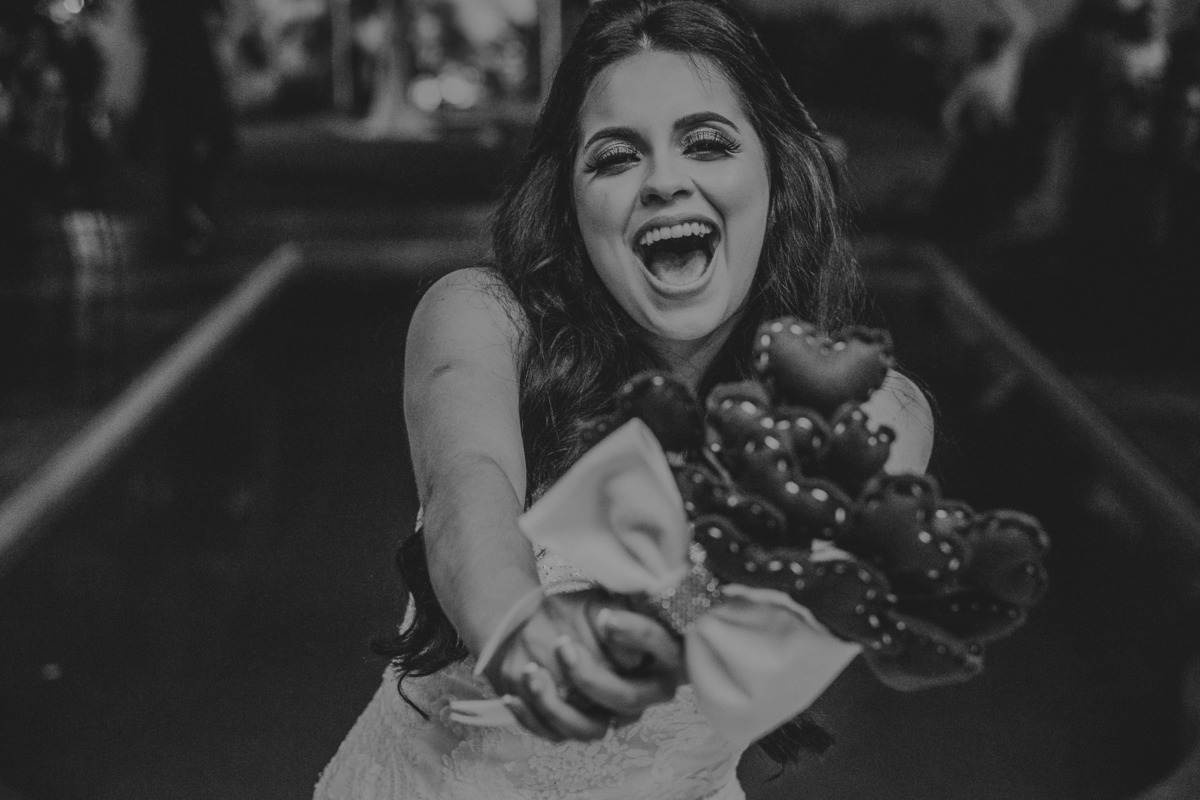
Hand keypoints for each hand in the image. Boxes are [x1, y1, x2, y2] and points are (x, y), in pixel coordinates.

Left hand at [481, 589, 681, 741]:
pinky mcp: (580, 727)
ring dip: (557, 705)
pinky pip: (557, 735)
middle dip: (591, 676)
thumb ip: (614, 609)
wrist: (555, 627)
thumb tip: (609, 622)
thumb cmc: (586, 612)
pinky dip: (532, 716)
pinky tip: (512, 696)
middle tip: (562, 645)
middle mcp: (645, 693)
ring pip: (591, 729)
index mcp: (662, 655)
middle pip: (626, 698)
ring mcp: (612, 716)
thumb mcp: (602, 601)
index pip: (659, 647)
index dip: (636, 634)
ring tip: (531, 672)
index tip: (605, 617)